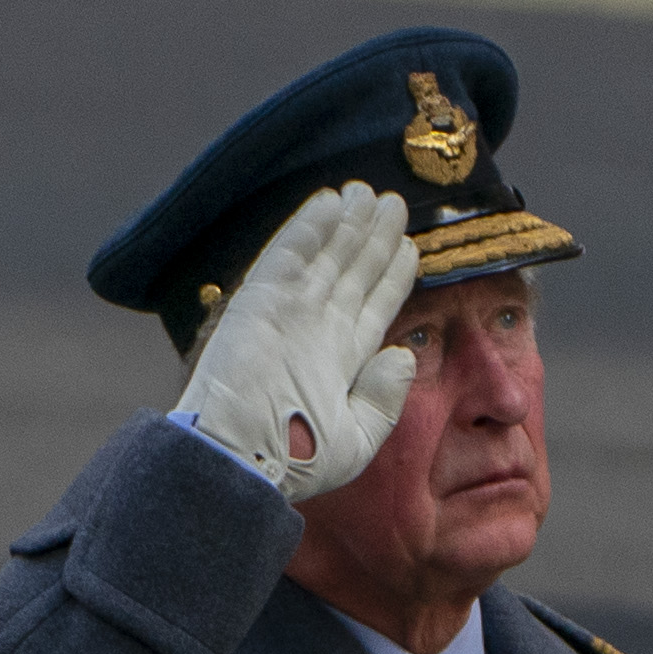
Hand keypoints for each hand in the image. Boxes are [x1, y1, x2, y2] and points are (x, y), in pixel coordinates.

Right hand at [181, 185, 419, 504]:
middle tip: (393, 203)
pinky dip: (309, 227)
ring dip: (348, 223)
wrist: (242, 456)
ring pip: (326, 256)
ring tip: (371, 193)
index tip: (410, 248)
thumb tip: (404, 355)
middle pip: (353, 273)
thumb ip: (384, 399)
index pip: (373, 307)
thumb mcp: (357, 440)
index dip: (391, 276)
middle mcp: (317, 330)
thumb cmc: (297, 459)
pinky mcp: (260, 298)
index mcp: (341, 362)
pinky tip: (330, 201)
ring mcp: (289, 311)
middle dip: (373, 238)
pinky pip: (290, 254)